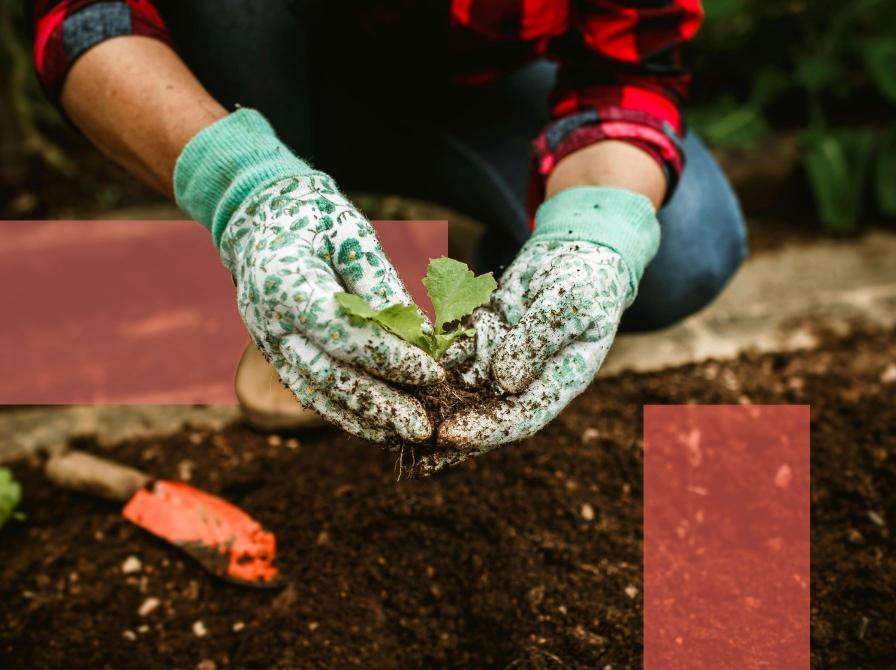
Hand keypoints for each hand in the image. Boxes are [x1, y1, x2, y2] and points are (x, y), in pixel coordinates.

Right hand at [219, 173, 443, 442]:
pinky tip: (380, 429)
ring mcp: (270, 345)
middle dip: (380, 404)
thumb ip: (381, 284)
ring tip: (408, 434)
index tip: (432, 373)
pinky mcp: (278, 358)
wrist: (261, 220)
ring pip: (318, 394)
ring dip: (365, 419)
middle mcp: (270, 324)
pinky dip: (346, 415)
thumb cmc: (314, 219)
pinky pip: (312, 394)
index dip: (388, 357)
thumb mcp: (351, 235)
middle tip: (424, 427)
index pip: (342, 333)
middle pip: (328, 375)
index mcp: (285, 285)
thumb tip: (422, 335)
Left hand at [421, 186, 659, 472]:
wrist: (576, 251)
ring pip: (461, 388)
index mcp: (558, 383)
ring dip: (429, 403)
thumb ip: (538, 339)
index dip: (485, 431)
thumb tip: (505, 381)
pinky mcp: (481, 338)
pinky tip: (395, 370)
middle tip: (407, 444)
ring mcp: (500, 360)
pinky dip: (425, 363)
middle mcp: (526, 380)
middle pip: (484, 414)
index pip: (520, 418)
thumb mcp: (571, 304)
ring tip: (391, 414)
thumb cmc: (587, 279)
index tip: (448, 435)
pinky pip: (450, 354)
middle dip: (446, 430)